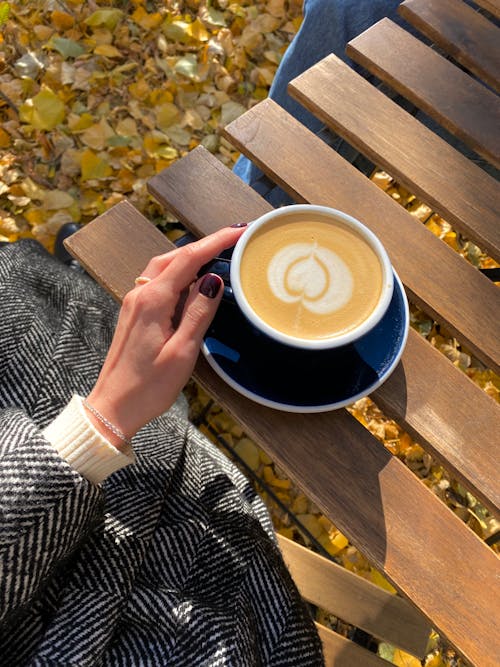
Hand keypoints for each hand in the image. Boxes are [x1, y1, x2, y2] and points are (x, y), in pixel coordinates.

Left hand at [85, 225, 246, 448]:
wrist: (113, 407)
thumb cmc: (148, 386)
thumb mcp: (182, 351)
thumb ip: (199, 312)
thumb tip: (215, 280)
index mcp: (153, 300)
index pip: (189, 259)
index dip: (216, 241)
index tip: (240, 230)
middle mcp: (141, 294)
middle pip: (175, 256)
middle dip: (205, 245)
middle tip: (235, 240)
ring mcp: (135, 302)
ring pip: (165, 267)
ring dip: (192, 258)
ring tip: (220, 256)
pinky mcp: (135, 313)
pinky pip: (159, 282)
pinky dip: (180, 274)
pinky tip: (195, 282)